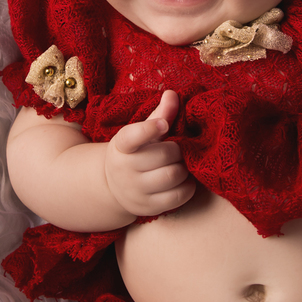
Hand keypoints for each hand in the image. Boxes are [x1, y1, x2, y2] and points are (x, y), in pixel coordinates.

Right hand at [104, 90, 195, 216]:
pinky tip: (183, 179)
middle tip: (179, 149)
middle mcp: (124, 169)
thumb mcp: (140, 133)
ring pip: (172, 176)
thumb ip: (159, 115)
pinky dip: (187, 186)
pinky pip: (178, 196)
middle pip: (164, 155)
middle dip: (177, 150)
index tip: (163, 124)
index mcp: (122, 145)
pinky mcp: (148, 207)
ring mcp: (135, 191)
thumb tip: (172, 94)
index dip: (148, 129)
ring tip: (180, 164)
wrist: (114, 186)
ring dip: (184, 168)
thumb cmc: (135, 153)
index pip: (131, 136)